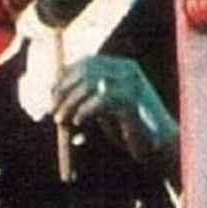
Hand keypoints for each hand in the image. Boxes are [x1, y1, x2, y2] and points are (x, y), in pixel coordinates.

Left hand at [52, 57, 179, 171]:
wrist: (156, 145)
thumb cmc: (128, 129)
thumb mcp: (103, 109)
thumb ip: (86, 98)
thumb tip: (54, 92)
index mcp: (122, 68)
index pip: (88, 62)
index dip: (66, 76)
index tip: (51, 93)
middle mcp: (127, 71)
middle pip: (86, 71)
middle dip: (64, 90)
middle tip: (52, 109)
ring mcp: (131, 84)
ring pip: (91, 84)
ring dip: (70, 103)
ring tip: (60, 120)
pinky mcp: (132, 102)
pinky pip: (102, 101)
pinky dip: (85, 110)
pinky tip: (78, 122)